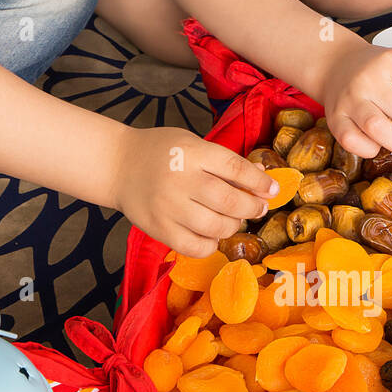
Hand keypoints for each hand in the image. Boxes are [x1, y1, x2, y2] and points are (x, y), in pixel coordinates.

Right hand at [108, 126, 276, 257]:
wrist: (117, 165)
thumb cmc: (161, 152)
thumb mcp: (194, 144)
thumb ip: (226, 162)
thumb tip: (262, 178)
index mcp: (192, 153)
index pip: (235, 168)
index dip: (259, 182)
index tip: (273, 189)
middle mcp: (180, 180)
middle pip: (229, 201)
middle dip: (252, 207)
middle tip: (258, 208)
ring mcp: (168, 207)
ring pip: (216, 227)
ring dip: (233, 226)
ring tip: (233, 219)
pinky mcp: (159, 229)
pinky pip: (196, 247)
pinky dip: (211, 244)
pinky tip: (212, 233)